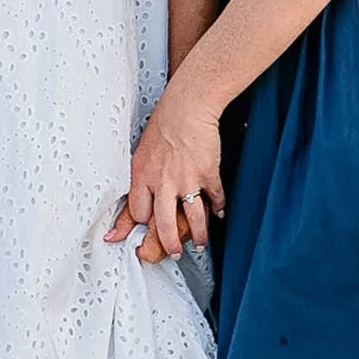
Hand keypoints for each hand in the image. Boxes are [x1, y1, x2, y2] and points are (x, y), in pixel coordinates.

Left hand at [103, 82, 224, 259]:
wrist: (187, 106)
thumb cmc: (164, 123)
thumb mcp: (141, 150)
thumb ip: (141, 176)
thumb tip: (137, 198)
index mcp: (142, 175)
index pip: (138, 212)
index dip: (141, 224)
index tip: (142, 235)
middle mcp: (162, 182)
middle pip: (163, 226)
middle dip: (169, 245)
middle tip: (174, 253)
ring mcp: (186, 180)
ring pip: (193, 219)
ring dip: (198, 236)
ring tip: (200, 243)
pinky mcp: (207, 174)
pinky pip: (215, 199)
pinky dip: (219, 208)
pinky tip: (220, 213)